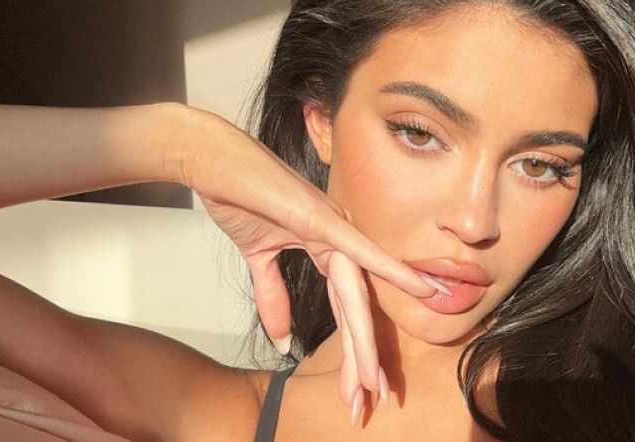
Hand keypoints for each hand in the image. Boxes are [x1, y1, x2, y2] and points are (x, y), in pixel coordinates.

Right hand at [177, 106, 436, 416]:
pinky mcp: (321, 218)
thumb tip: (284, 338)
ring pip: (357, 296)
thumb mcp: (257, 258)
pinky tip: (421, 289)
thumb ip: (274, 295)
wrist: (212, 161)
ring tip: (375, 385)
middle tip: (369, 404)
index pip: (344, 311)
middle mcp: (338, 244)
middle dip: (361, 362)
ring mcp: (333, 230)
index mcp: (325, 253)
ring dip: (365, 342)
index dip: (354, 351)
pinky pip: (360, 249)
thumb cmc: (238, 196)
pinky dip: (391, 270)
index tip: (358, 390)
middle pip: (355, 312)